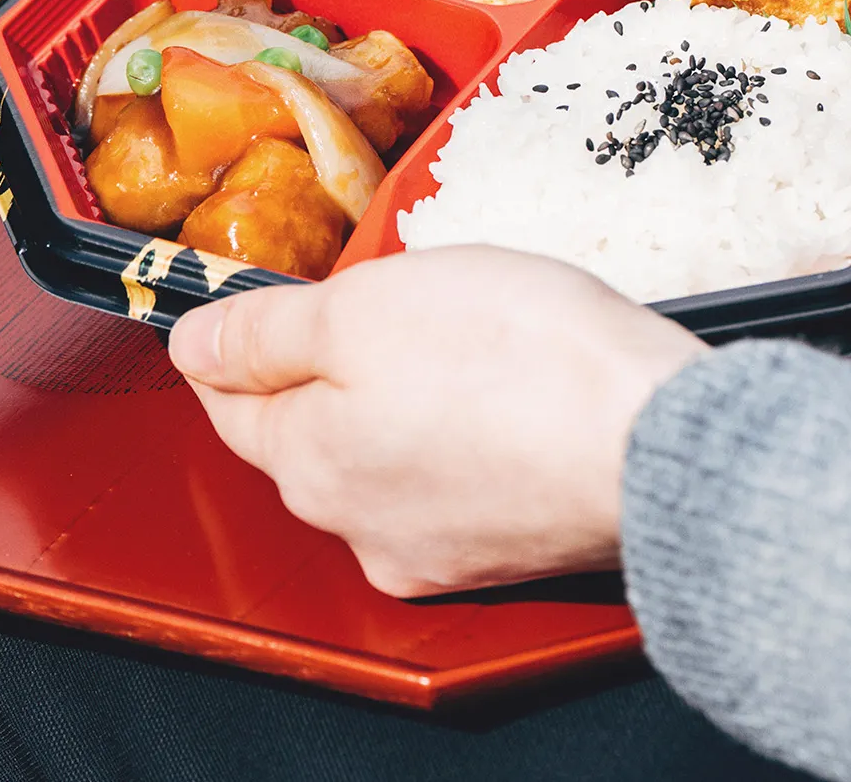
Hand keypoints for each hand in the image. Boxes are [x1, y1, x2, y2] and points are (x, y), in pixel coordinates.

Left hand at [167, 246, 707, 596]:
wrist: (659, 436)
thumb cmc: (522, 361)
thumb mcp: (361, 308)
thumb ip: (264, 331)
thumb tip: (190, 343)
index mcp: (310, 464)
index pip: (230, 403)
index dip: (233, 342)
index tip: (246, 307)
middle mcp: (364, 526)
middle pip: (315, 433)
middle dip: (335, 366)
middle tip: (389, 302)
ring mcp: (443, 547)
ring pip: (392, 455)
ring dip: (408, 399)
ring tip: (468, 338)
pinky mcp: (513, 547)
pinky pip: (462, 478)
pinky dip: (470, 433)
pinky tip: (512, 391)